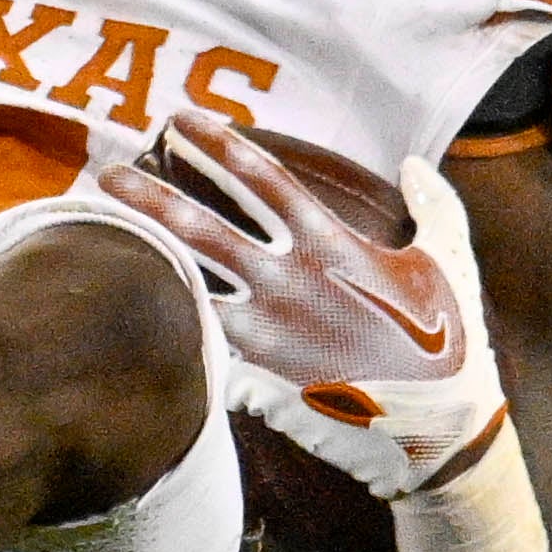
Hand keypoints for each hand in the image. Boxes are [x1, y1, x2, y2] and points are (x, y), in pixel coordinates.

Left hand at [95, 113, 506, 505]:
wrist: (438, 433)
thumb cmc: (448, 342)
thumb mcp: (450, 261)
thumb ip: (433, 205)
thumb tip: (415, 162)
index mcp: (331, 247)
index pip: (262, 181)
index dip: (218, 144)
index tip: (181, 119)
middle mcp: (289, 284)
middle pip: (201, 230)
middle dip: (148, 196)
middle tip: (104, 169)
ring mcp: (268, 336)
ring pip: (189, 288)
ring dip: (145, 260)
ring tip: (102, 240)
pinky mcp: (258, 381)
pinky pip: (204, 350)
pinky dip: (172, 330)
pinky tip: (136, 317)